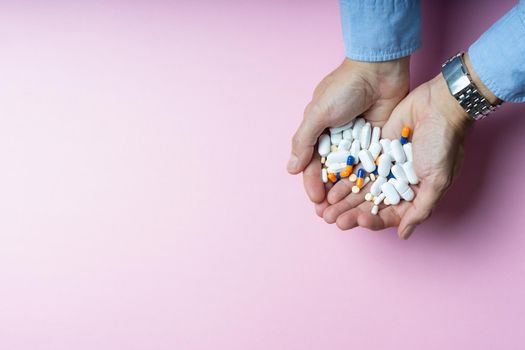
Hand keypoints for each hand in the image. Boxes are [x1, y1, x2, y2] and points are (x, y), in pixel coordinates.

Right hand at [287, 57, 409, 203]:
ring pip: (350, 173)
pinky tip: (366, 196)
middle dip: (328, 192)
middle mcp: (337, 139)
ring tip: (347, 210)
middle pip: (331, 172)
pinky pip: (370, 165)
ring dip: (347, 192)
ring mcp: (358, 142)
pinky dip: (366, 180)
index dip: (312, 183)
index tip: (316, 200)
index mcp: (319, 131)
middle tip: (329, 213)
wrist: (378, 68)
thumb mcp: (318, 113)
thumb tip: (291, 169)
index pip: (313, 163)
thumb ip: (303, 141)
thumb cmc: (344, 88)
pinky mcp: (377, 141)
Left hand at [323, 53, 497, 238]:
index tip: (359, 221)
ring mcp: (386, 167)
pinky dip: (345, 178)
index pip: (390, 214)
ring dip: (344, 199)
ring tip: (325, 209)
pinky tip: (330, 186)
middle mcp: (398, 183)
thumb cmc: (444, 144)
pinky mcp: (376, 151)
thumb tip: (404, 235)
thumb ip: (420, 209)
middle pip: (370, 203)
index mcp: (415, 194)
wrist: (439, 106)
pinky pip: (357, 168)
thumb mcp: (437, 180)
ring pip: (361, 188)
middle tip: (332, 219)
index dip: (373, 220)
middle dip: (350, 213)